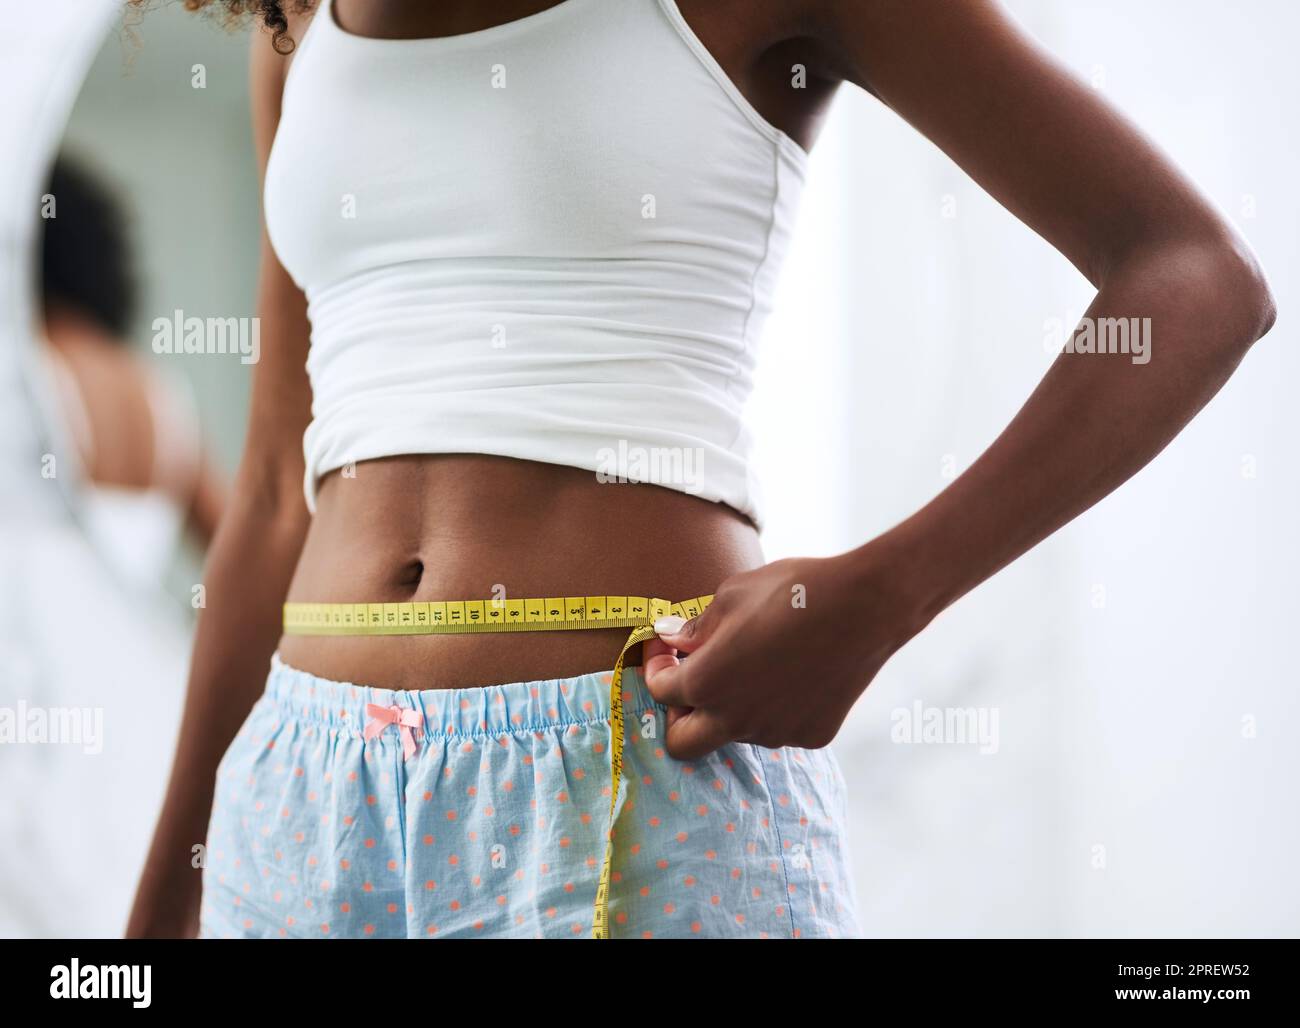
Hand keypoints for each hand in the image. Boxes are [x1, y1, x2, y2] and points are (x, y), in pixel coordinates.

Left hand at [642, 546, 926, 758]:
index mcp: (707, 682)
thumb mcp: (732, 595)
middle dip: (677, 715)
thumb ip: (695, 626)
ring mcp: (776, 732)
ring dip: (730, 705)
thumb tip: (671, 638)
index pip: (661, 691)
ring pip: (736, 731)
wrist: (866, 606)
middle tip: (690, 680)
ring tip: (754, 662)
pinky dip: (773, 706)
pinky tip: (792, 671)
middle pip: (683, 744)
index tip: (665, 647)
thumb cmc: (793, 590)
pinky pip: (778, 727)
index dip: (656, 666)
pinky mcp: (812, 735)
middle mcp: (736, 719)